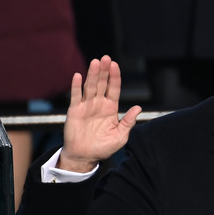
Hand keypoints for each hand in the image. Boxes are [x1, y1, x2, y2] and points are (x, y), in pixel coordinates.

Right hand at [59, 56, 141, 171]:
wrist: (85, 156)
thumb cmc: (104, 147)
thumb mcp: (120, 136)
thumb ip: (128, 122)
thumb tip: (138, 108)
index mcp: (111, 108)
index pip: (114, 88)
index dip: (115, 77)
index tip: (115, 65)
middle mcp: (99, 104)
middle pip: (102, 84)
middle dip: (104, 71)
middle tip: (106, 58)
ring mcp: (87, 106)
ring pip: (90, 87)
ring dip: (92, 74)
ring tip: (95, 62)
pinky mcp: (75, 111)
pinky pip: (76, 96)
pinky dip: (76, 86)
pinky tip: (78, 76)